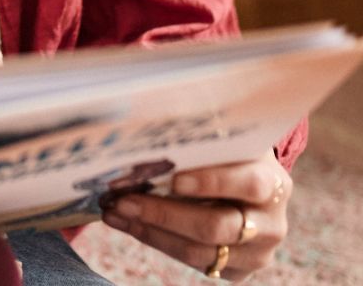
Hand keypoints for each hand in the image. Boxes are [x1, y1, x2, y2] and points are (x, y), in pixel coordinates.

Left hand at [102, 149, 290, 280]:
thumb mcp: (222, 139)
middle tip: (124, 198)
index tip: (173, 178)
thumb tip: (142, 117)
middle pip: (217, 226)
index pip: (250, 184)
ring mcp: (256, 253)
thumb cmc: (226, 152)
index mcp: (273, 182)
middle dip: (164, 213)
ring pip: (200, 251)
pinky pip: (194, 263)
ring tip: (114, 210)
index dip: (212, 182)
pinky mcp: (237, 272)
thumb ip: (196, 137)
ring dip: (151, 230)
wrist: (247, 182)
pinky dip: (155, 240)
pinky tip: (127, 222)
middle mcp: (271, 224)